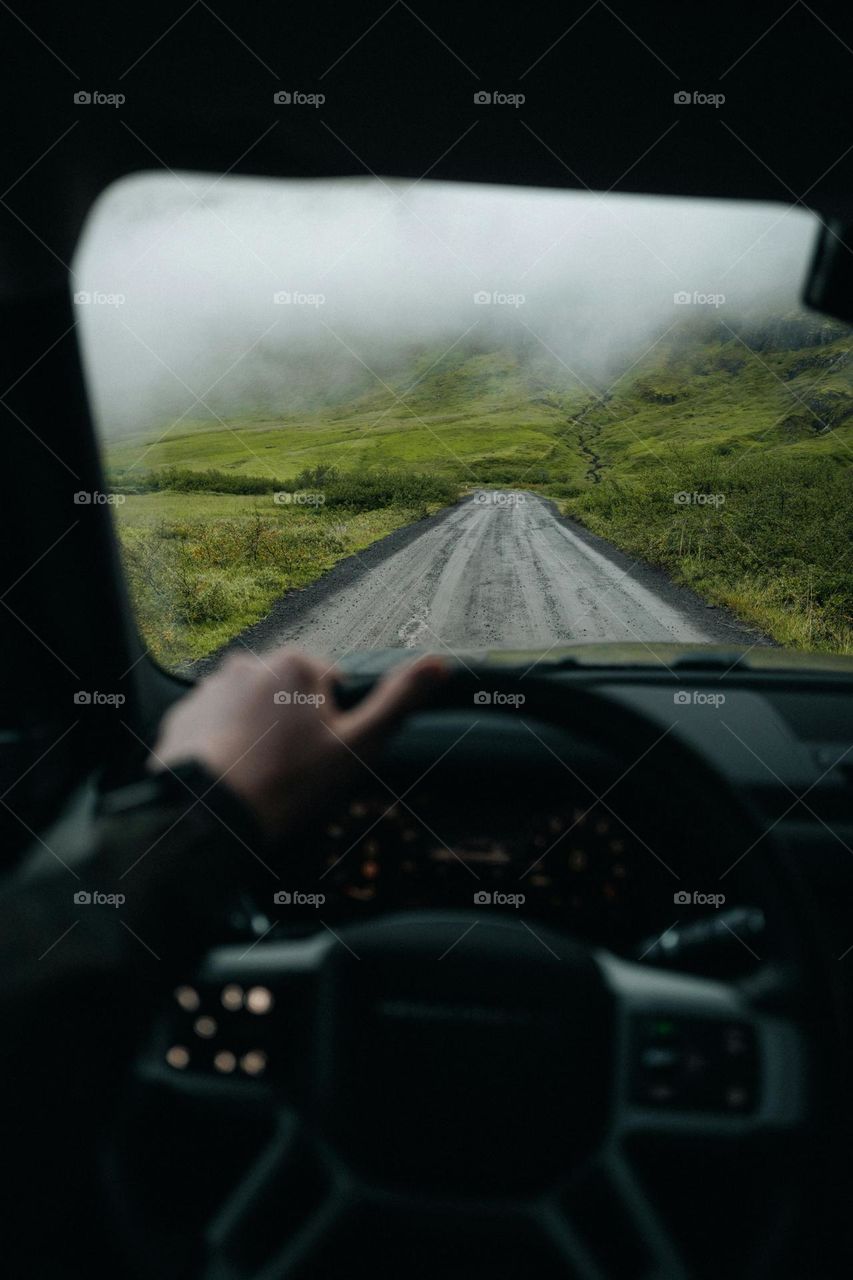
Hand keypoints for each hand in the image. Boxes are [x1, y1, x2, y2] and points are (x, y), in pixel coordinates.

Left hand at [150, 649, 447, 837]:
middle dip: (292, 726)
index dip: (332, 724)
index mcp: (295, 665)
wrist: (210, 814)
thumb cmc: (290, 781)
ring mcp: (209, 689)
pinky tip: (229, 777)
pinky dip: (222, 746)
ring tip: (259, 777)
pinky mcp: (182, 715)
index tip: (320, 756)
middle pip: (287, 696)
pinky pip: (213, 727)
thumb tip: (441, 663)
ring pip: (250, 710)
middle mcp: (248, 663)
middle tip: (291, 771)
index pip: (328, 686)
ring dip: (257, 735)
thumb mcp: (358, 745)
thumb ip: (398, 701)